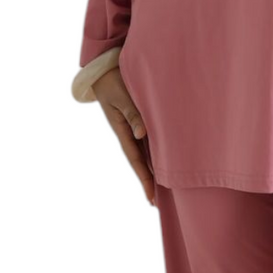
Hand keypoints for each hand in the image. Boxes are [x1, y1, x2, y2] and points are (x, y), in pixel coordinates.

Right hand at [96, 66, 156, 205]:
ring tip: (167, 186)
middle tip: (158, 202)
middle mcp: (130, 132)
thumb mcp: (121, 96)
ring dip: (155, 167)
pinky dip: (159, 150)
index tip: (151, 198)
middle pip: (142, 161)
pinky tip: (168, 157)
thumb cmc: (114, 81)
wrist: (104, 70)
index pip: (136, 160)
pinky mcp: (141, 118)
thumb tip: (142, 134)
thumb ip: (132, 113)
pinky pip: (152, 137)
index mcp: (122, 130)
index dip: (144, 179)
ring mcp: (135, 126)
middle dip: (150, 181)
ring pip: (147, 151)